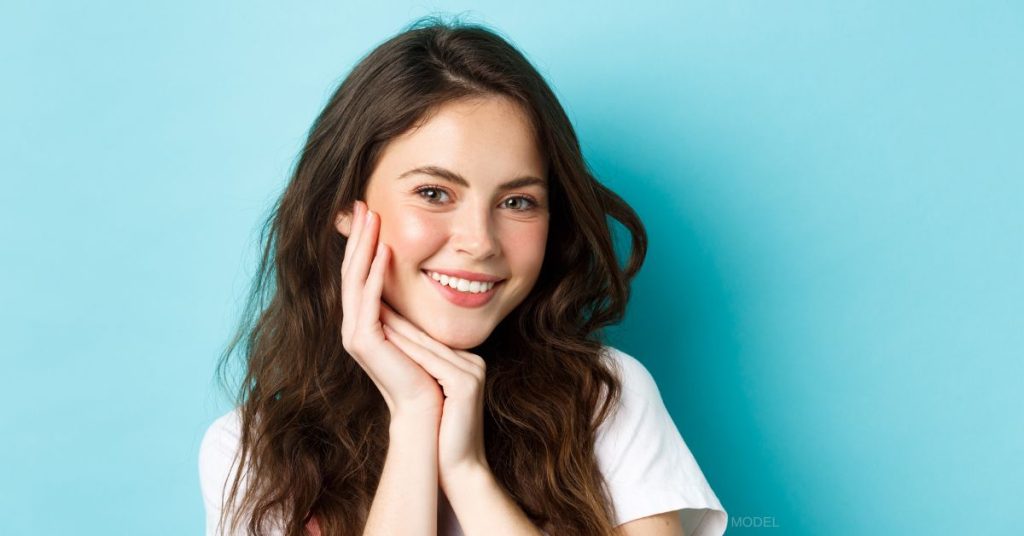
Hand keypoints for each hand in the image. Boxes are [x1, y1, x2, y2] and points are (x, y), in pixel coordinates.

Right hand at [339, 200, 442, 417]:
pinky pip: (367, 299)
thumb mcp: (419, 332)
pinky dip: (375, 273)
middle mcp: (353, 326)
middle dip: (357, 235)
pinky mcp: (363, 342)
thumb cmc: (431, 375)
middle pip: (350, 270)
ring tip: (371, 217)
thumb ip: (411, 310)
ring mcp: (354, 334)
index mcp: (364, 323)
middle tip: (362, 203)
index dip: (362, 242)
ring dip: (363, 245)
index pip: (359, 273)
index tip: (370, 211)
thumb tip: (425, 280)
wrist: (429, 411)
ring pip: (354, 279)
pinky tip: (384, 250)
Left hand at [378, 304, 488, 488]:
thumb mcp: (430, 396)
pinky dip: (405, 348)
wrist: (460, 470)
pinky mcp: (465, 383)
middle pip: (425, 337)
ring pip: (425, 345)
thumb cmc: (441, 437)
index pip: (426, 339)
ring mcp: (472, 371)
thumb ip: (421, 370)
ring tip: (371, 308)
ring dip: (396, 325)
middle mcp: (473, 363)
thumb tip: (393, 344)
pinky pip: (429, 361)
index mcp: (467, 363)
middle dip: (395, 317)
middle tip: (368, 295)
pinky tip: (384, 335)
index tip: (373, 305)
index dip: (398, 322)